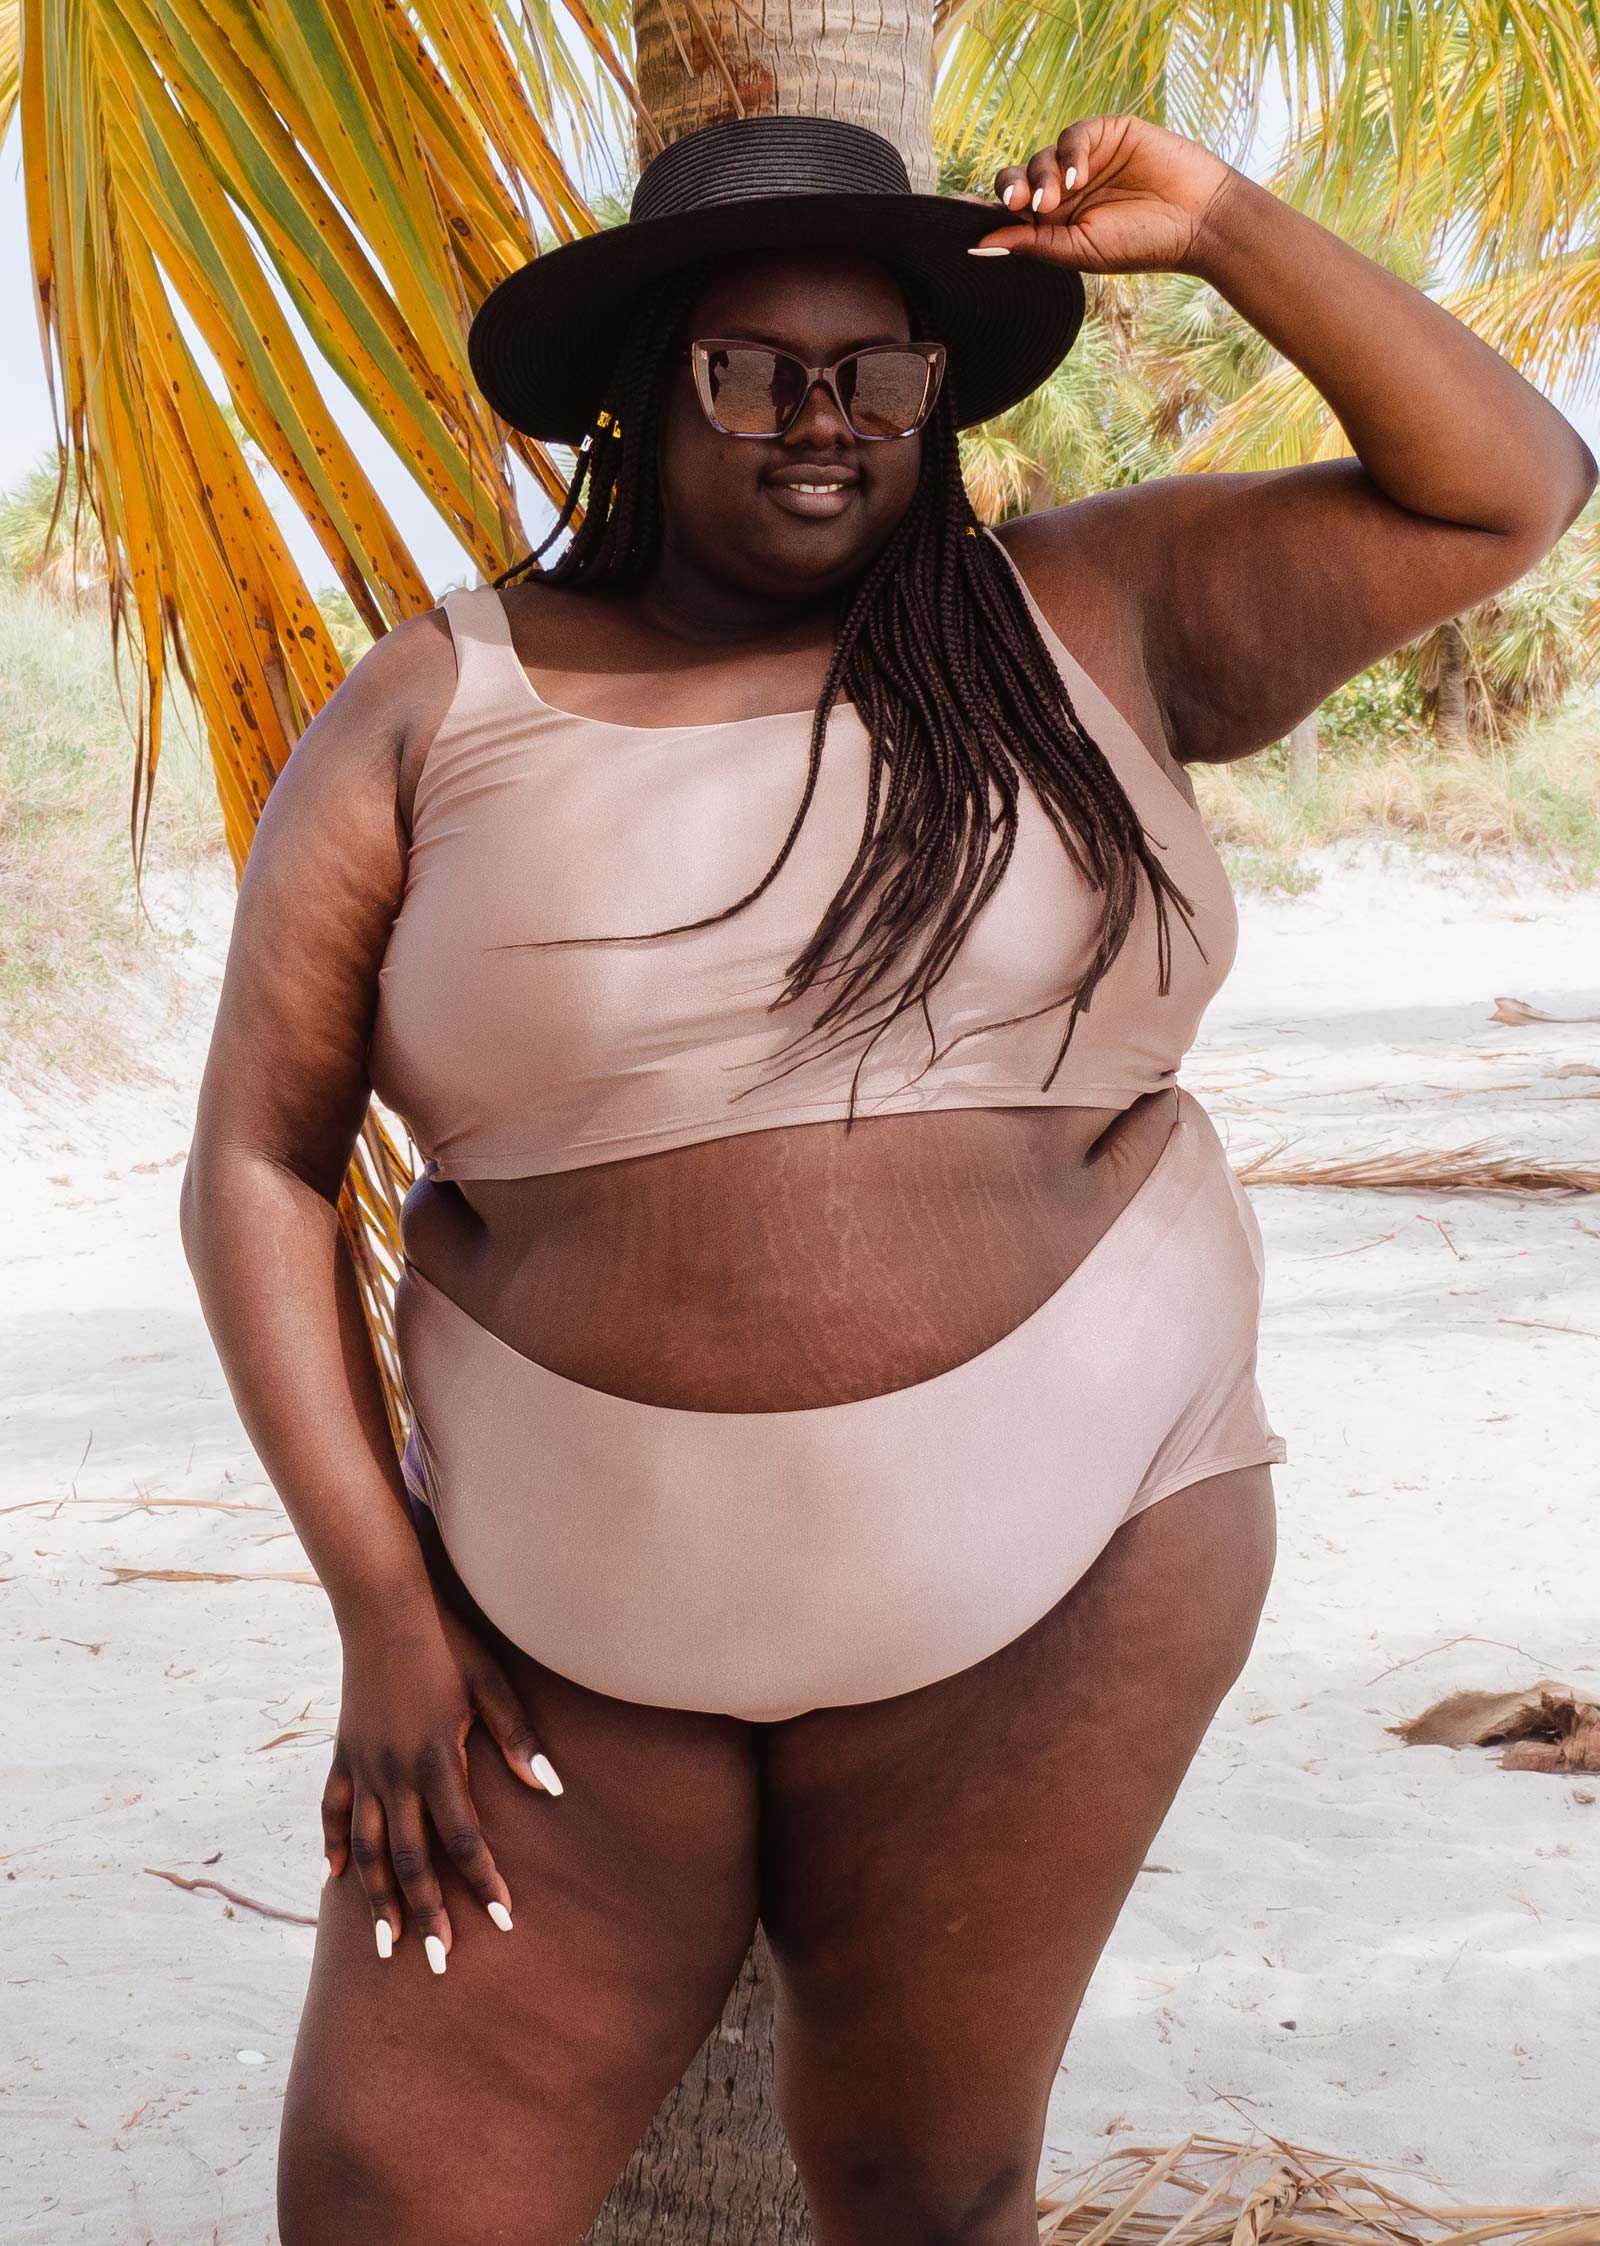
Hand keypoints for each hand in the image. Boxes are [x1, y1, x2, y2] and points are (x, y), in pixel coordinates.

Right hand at [320, 1593, 561, 1972]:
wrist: (383, 1607)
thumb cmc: (448, 1642)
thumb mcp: (492, 1683)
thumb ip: (519, 1738)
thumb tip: (551, 1787)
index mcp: (437, 1758)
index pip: (464, 1838)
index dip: (483, 1881)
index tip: (503, 1920)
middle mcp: (395, 1773)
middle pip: (412, 1858)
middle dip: (428, 1914)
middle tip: (439, 1964)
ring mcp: (363, 1766)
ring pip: (367, 1848)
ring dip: (378, 1899)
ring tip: (386, 1945)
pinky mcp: (343, 1753)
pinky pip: (332, 1810)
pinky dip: (333, 1847)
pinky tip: (333, 1881)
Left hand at [970, 115, 1238, 277]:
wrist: (1196, 221)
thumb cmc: (1141, 244)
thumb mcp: (1079, 251)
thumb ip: (1032, 243)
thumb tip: (981, 242)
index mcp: (1055, 223)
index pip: (1011, 211)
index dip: (992, 209)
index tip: (972, 216)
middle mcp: (1065, 190)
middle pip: (1018, 179)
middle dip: (1013, 189)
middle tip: (1021, 204)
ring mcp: (1085, 160)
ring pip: (1041, 157)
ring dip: (1042, 177)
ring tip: (1057, 200)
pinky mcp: (1107, 133)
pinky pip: (1073, 136)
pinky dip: (1070, 153)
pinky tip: (1079, 176)